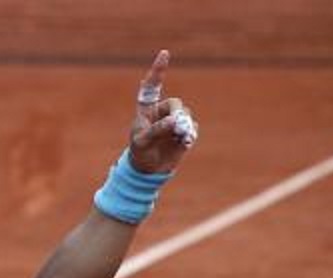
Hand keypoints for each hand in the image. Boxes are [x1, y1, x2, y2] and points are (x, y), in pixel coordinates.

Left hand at [127, 50, 197, 173]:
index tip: (164, 53)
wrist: (149, 169)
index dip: (158, 70)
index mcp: (147, 109)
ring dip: (183, 126)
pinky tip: (184, 143)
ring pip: (186, 116)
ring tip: (177, 138)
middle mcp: (162, 112)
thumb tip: (175, 120)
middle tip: (175, 126)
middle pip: (175, 103)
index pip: (152, 87)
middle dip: (177, 114)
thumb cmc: (140, 152)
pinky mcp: (185, 132)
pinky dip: (190, 135)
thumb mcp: (142, 141)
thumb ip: (157, 130)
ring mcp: (175, 121)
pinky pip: (192, 128)